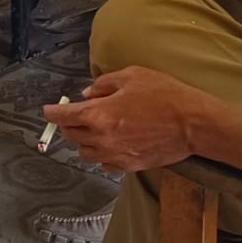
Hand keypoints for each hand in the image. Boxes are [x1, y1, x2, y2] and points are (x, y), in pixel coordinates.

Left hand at [45, 66, 208, 171]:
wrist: (193, 123)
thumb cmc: (165, 95)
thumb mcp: (132, 76)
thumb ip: (104, 84)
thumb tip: (87, 94)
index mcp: (99, 115)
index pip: (63, 116)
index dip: (52, 112)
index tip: (48, 109)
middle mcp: (102, 139)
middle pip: (71, 135)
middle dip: (68, 123)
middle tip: (76, 114)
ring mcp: (116, 155)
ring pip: (85, 153)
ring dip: (85, 140)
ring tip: (97, 128)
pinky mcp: (130, 166)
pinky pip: (105, 164)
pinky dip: (103, 155)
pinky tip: (112, 143)